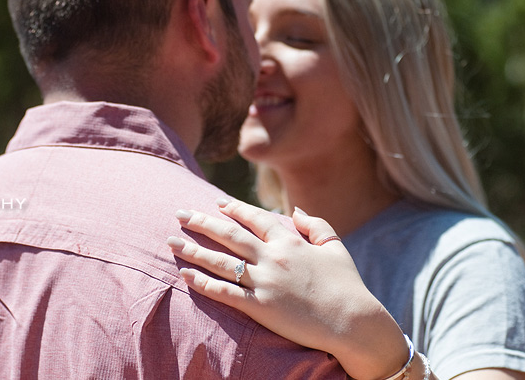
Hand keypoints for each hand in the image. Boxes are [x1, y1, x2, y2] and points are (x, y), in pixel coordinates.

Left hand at [167, 198, 409, 379]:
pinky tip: (185, 276)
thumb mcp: (335, 247)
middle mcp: (273, 257)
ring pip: (220, 261)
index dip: (233, 208)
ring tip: (170, 242)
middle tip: (179, 214)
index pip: (254, 218)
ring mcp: (265, 282)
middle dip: (201, 222)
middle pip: (229, 235)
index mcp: (289, 241)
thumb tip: (295, 210)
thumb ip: (316, 225)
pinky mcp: (260, 307)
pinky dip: (203, 283)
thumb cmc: (347, 285)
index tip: (216, 202)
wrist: (353, 322)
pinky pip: (225, 293)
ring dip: (193, 250)